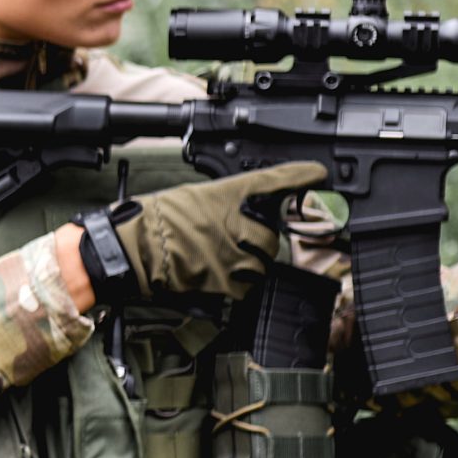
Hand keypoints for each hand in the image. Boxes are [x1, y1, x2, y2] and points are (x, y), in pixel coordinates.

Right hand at [102, 162, 330, 303]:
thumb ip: (236, 196)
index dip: (302, 178)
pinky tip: (215, 270)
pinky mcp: (233, 283)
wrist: (137, 249)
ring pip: (262, 261)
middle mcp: (245, 225)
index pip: (280, 182)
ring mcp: (242, 256)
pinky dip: (237, 280)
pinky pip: (248, 284)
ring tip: (216, 253)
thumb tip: (264, 196)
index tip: (319, 174)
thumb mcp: (202, 194)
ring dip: (248, 260)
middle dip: (257, 236)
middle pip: (271, 234)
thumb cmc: (161, 219)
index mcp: (237, 196)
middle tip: (229, 234)